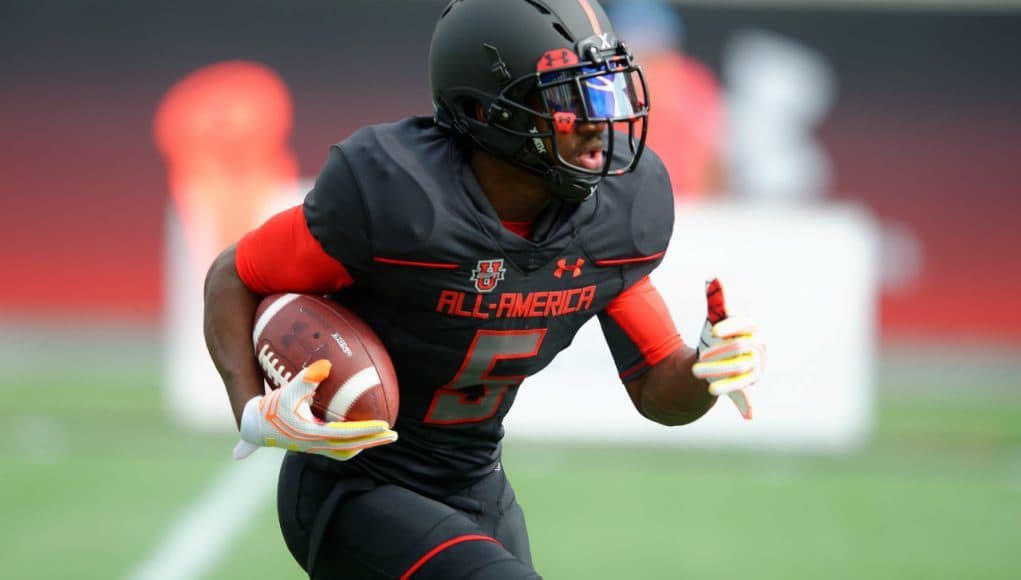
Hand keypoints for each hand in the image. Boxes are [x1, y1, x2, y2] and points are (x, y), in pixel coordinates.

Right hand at [233, 359, 397, 460]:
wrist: (254, 427)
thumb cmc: (271, 408)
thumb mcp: (287, 391)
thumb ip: (306, 378)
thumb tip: (326, 364)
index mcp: (311, 435)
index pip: (347, 434)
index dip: (367, 431)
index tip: (385, 426)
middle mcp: (316, 446)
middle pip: (352, 446)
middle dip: (373, 441)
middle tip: (394, 435)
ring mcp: (315, 449)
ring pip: (346, 450)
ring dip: (364, 444)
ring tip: (380, 437)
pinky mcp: (313, 447)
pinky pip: (338, 449)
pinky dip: (351, 444)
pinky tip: (359, 436)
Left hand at [691, 278, 763, 419]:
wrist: (719, 359)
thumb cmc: (718, 334)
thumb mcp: (716, 318)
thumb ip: (716, 299)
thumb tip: (713, 277)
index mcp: (751, 327)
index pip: (745, 324)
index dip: (731, 327)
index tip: (713, 330)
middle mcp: (758, 346)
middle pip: (740, 347)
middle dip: (718, 352)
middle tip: (697, 358)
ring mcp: (756, 364)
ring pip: (739, 368)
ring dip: (717, 371)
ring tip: (695, 372)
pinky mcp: (750, 381)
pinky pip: (742, 387)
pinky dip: (732, 391)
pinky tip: (712, 391)